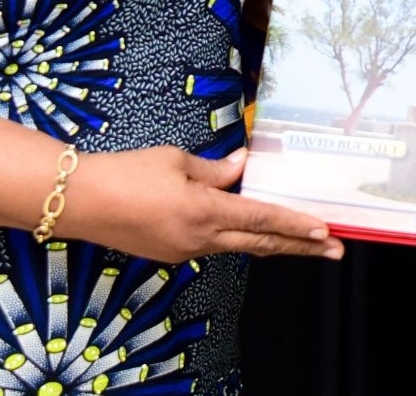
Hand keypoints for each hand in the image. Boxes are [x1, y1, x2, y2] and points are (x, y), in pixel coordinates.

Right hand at [66, 147, 344, 264]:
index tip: (326, 231)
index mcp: (204, 212)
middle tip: (335, 250)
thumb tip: (244, 165)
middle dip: (302, 248)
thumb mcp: (176, 160)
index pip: (262, 220)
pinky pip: (215, 245)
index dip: (297, 225)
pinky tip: (249, 229)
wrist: (80, 202)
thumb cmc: (126, 172)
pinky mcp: (171, 254)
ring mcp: (186, 251)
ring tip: (303, 240)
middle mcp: (200, 239)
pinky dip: (239, 238)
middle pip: (261, 245)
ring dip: (272, 243)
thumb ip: (215, 169)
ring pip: (240, 247)